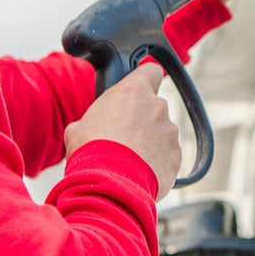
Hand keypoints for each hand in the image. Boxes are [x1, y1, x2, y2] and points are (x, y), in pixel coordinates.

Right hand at [63, 63, 181, 199]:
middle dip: (142, 119)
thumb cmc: (91, 151)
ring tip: (128, 160)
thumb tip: (87, 128)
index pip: (150, 71)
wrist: (110, 184)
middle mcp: (157, 107)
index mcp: (134, 91)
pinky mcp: (176, 155)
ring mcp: (170, 131)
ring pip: (162, 133)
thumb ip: (92, 119)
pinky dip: (157, 162)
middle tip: (123, 137)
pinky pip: (167, 155)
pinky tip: (138, 172)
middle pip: (154, 106)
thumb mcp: (78, 128)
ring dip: (150, 142)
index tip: (138, 91)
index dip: (145, 80)